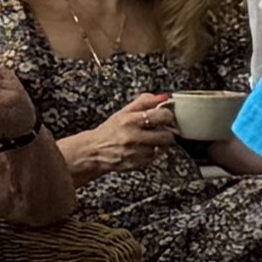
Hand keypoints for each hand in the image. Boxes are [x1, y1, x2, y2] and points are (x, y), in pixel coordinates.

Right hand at [59, 94, 177, 177]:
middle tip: (158, 130)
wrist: (93, 151)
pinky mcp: (137, 164)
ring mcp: (135, 152)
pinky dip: (150, 154)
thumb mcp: (124, 112)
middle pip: (167, 135)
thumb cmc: (111, 130)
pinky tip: (139, 150)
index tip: (164, 117)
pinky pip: (153, 158)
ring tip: (145, 140)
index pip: (163, 116)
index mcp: (130, 120)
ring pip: (162, 147)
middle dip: (166, 132)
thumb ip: (145, 102)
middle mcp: (133, 137)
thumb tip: (164, 97)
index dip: (167, 116)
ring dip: (157, 144)